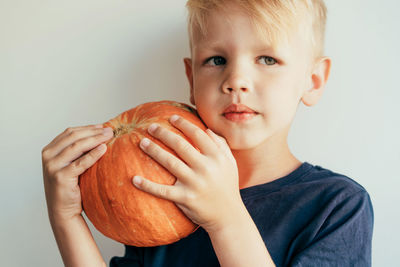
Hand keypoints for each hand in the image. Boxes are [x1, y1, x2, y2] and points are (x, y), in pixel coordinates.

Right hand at [41, 124, 113, 221]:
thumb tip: (101, 133)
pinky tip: (104, 149)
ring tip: (109, 136)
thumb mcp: (71, 164)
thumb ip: (78, 150)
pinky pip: (81, 163)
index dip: (87, 127)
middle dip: (93, 132)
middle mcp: (48, 156)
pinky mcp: (61, 177)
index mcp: (49, 150)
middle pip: (73, 137)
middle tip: (110, 130)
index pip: (70, 132)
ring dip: (95, 139)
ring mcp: (52, 167)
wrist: (63, 211)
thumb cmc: (71, 186)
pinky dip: (93, 154)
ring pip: (76, 147)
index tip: (103, 126)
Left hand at [132, 115, 242, 232]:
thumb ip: (221, 145)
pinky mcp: (185, 198)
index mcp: (216, 157)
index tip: (171, 118)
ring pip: (169, 162)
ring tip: (142, 142)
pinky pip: (163, 191)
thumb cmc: (227, 186)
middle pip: (180, 145)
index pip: (197, 134)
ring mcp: (195, 183)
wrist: (228, 216)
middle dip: (163, 133)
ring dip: (153, 150)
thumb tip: (206, 129)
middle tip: (150, 127)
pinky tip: (134, 179)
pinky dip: (147, 185)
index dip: (183, 124)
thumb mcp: (230, 163)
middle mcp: (206, 168)